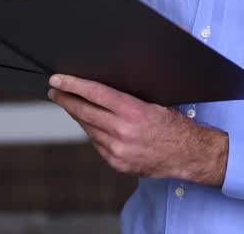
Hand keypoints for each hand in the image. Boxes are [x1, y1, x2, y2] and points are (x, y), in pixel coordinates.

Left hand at [48, 73, 227, 185]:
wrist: (188, 155)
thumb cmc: (174, 125)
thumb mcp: (155, 102)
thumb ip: (128, 97)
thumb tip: (101, 86)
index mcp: (133, 112)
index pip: (95, 93)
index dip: (73, 85)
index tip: (57, 80)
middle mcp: (123, 132)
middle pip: (84, 112)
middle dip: (66, 100)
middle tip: (55, 91)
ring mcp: (118, 150)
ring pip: (88, 128)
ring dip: (79, 116)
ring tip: (71, 105)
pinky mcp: (117, 163)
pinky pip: (97, 143)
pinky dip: (94, 132)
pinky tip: (93, 125)